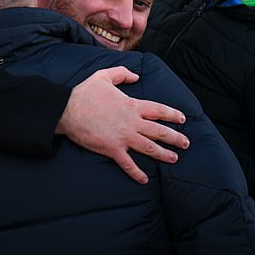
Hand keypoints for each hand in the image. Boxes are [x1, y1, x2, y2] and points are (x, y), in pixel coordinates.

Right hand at [56, 66, 189, 183]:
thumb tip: (137, 76)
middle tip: (186, 143)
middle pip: (159, 131)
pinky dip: (136, 173)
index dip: (172, 115)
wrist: (68, 111)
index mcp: (132, 105)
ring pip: (149, 148)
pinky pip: (128, 163)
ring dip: (164, 154)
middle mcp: (132, 122)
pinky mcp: (112, 149)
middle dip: (175, 137)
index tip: (182, 119)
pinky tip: (144, 180)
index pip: (159, 111)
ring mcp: (123, 137)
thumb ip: (123, 73)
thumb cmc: (85, 93)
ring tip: (174, 158)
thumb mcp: (105, 76)